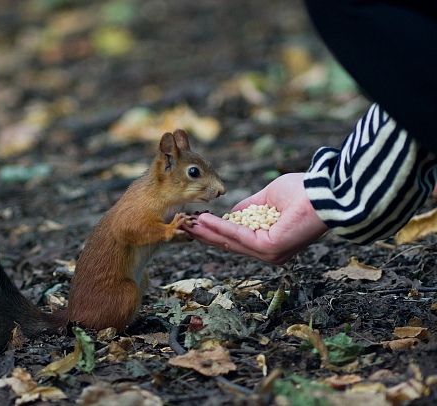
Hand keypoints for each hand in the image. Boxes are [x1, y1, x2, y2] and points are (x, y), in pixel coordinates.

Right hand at [184, 173, 328, 264]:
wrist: (325, 192)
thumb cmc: (303, 192)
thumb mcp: (267, 199)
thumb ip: (248, 207)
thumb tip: (231, 212)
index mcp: (270, 242)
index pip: (236, 240)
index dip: (214, 231)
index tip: (195, 222)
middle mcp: (270, 253)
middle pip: (229, 244)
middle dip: (205, 235)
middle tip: (183, 226)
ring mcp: (271, 253)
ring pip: (231, 242)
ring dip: (208, 232)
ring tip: (189, 222)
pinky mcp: (271, 248)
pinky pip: (239, 237)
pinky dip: (221, 228)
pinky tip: (206, 219)